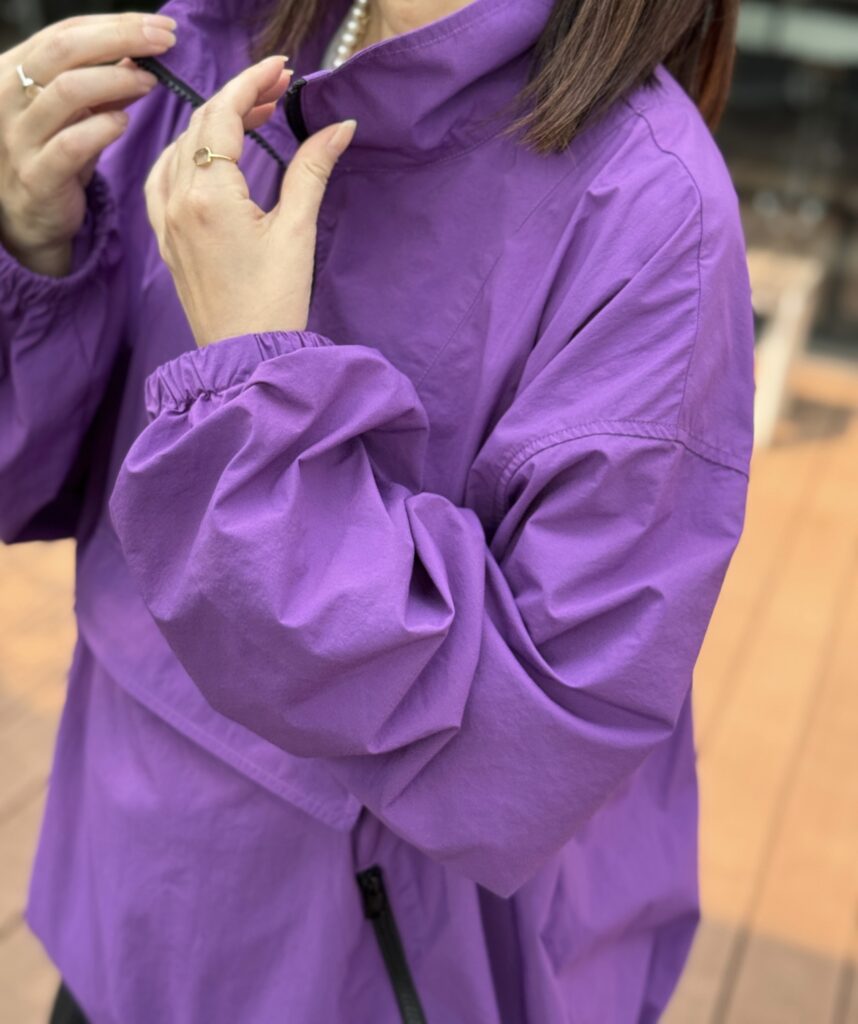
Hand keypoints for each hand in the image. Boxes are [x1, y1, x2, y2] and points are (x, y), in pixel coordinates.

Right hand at [0, 12, 176, 275]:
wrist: (32, 219)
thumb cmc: (56, 159)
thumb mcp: (78, 115)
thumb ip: (103, 85)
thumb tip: (140, 54)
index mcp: (16, 71)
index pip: (66, 31)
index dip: (116, 24)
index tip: (161, 27)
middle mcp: (10, 97)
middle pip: (65, 49)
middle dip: (121, 39)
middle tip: (164, 43)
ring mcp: (20, 137)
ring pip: (67, 91)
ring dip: (117, 81)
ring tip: (150, 83)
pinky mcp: (37, 176)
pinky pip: (70, 144)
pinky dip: (102, 128)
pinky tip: (124, 122)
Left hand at [144, 55, 356, 347]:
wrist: (245, 357)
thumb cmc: (272, 304)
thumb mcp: (297, 232)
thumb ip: (311, 170)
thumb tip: (337, 128)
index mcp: (209, 194)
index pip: (223, 115)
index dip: (252, 84)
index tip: (279, 70)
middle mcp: (178, 200)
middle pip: (200, 124)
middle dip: (237, 99)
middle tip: (276, 93)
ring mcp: (166, 221)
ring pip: (179, 148)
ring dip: (212, 124)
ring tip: (251, 120)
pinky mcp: (167, 239)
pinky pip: (163, 178)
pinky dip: (186, 154)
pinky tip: (207, 156)